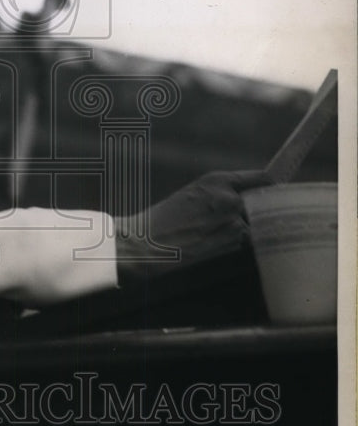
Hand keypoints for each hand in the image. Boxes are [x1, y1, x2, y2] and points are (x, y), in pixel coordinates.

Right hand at [115, 170, 269, 284]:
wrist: (147, 243)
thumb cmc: (164, 221)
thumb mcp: (192, 195)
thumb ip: (221, 194)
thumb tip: (250, 202)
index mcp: (216, 180)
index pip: (261, 178)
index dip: (271, 186)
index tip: (278, 191)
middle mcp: (230, 197)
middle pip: (261, 205)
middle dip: (255, 214)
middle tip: (231, 224)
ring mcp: (234, 221)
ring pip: (252, 228)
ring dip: (240, 234)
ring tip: (209, 237)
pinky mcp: (233, 244)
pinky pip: (244, 244)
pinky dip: (233, 247)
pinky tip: (210, 247)